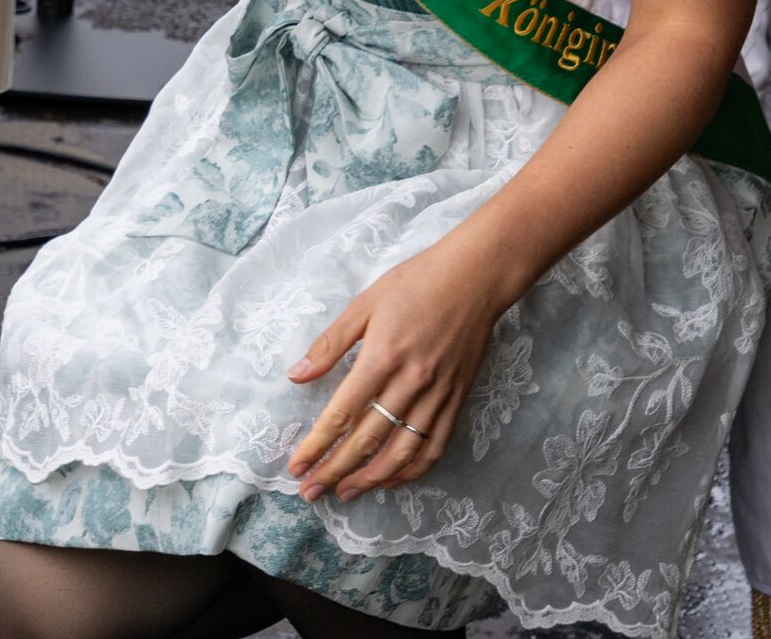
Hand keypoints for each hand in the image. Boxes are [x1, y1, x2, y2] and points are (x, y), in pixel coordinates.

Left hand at [283, 239, 513, 503]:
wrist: (474, 278)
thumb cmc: (415, 283)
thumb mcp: (365, 304)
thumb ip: (330, 344)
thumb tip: (295, 376)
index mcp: (382, 356)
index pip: (342, 413)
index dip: (317, 444)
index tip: (296, 467)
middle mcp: (410, 382)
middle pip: (368, 440)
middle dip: (335, 470)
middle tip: (311, 492)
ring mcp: (438, 395)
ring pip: (402, 452)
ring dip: (371, 478)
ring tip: (346, 492)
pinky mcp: (457, 399)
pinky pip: (434, 446)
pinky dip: (412, 470)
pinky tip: (391, 479)